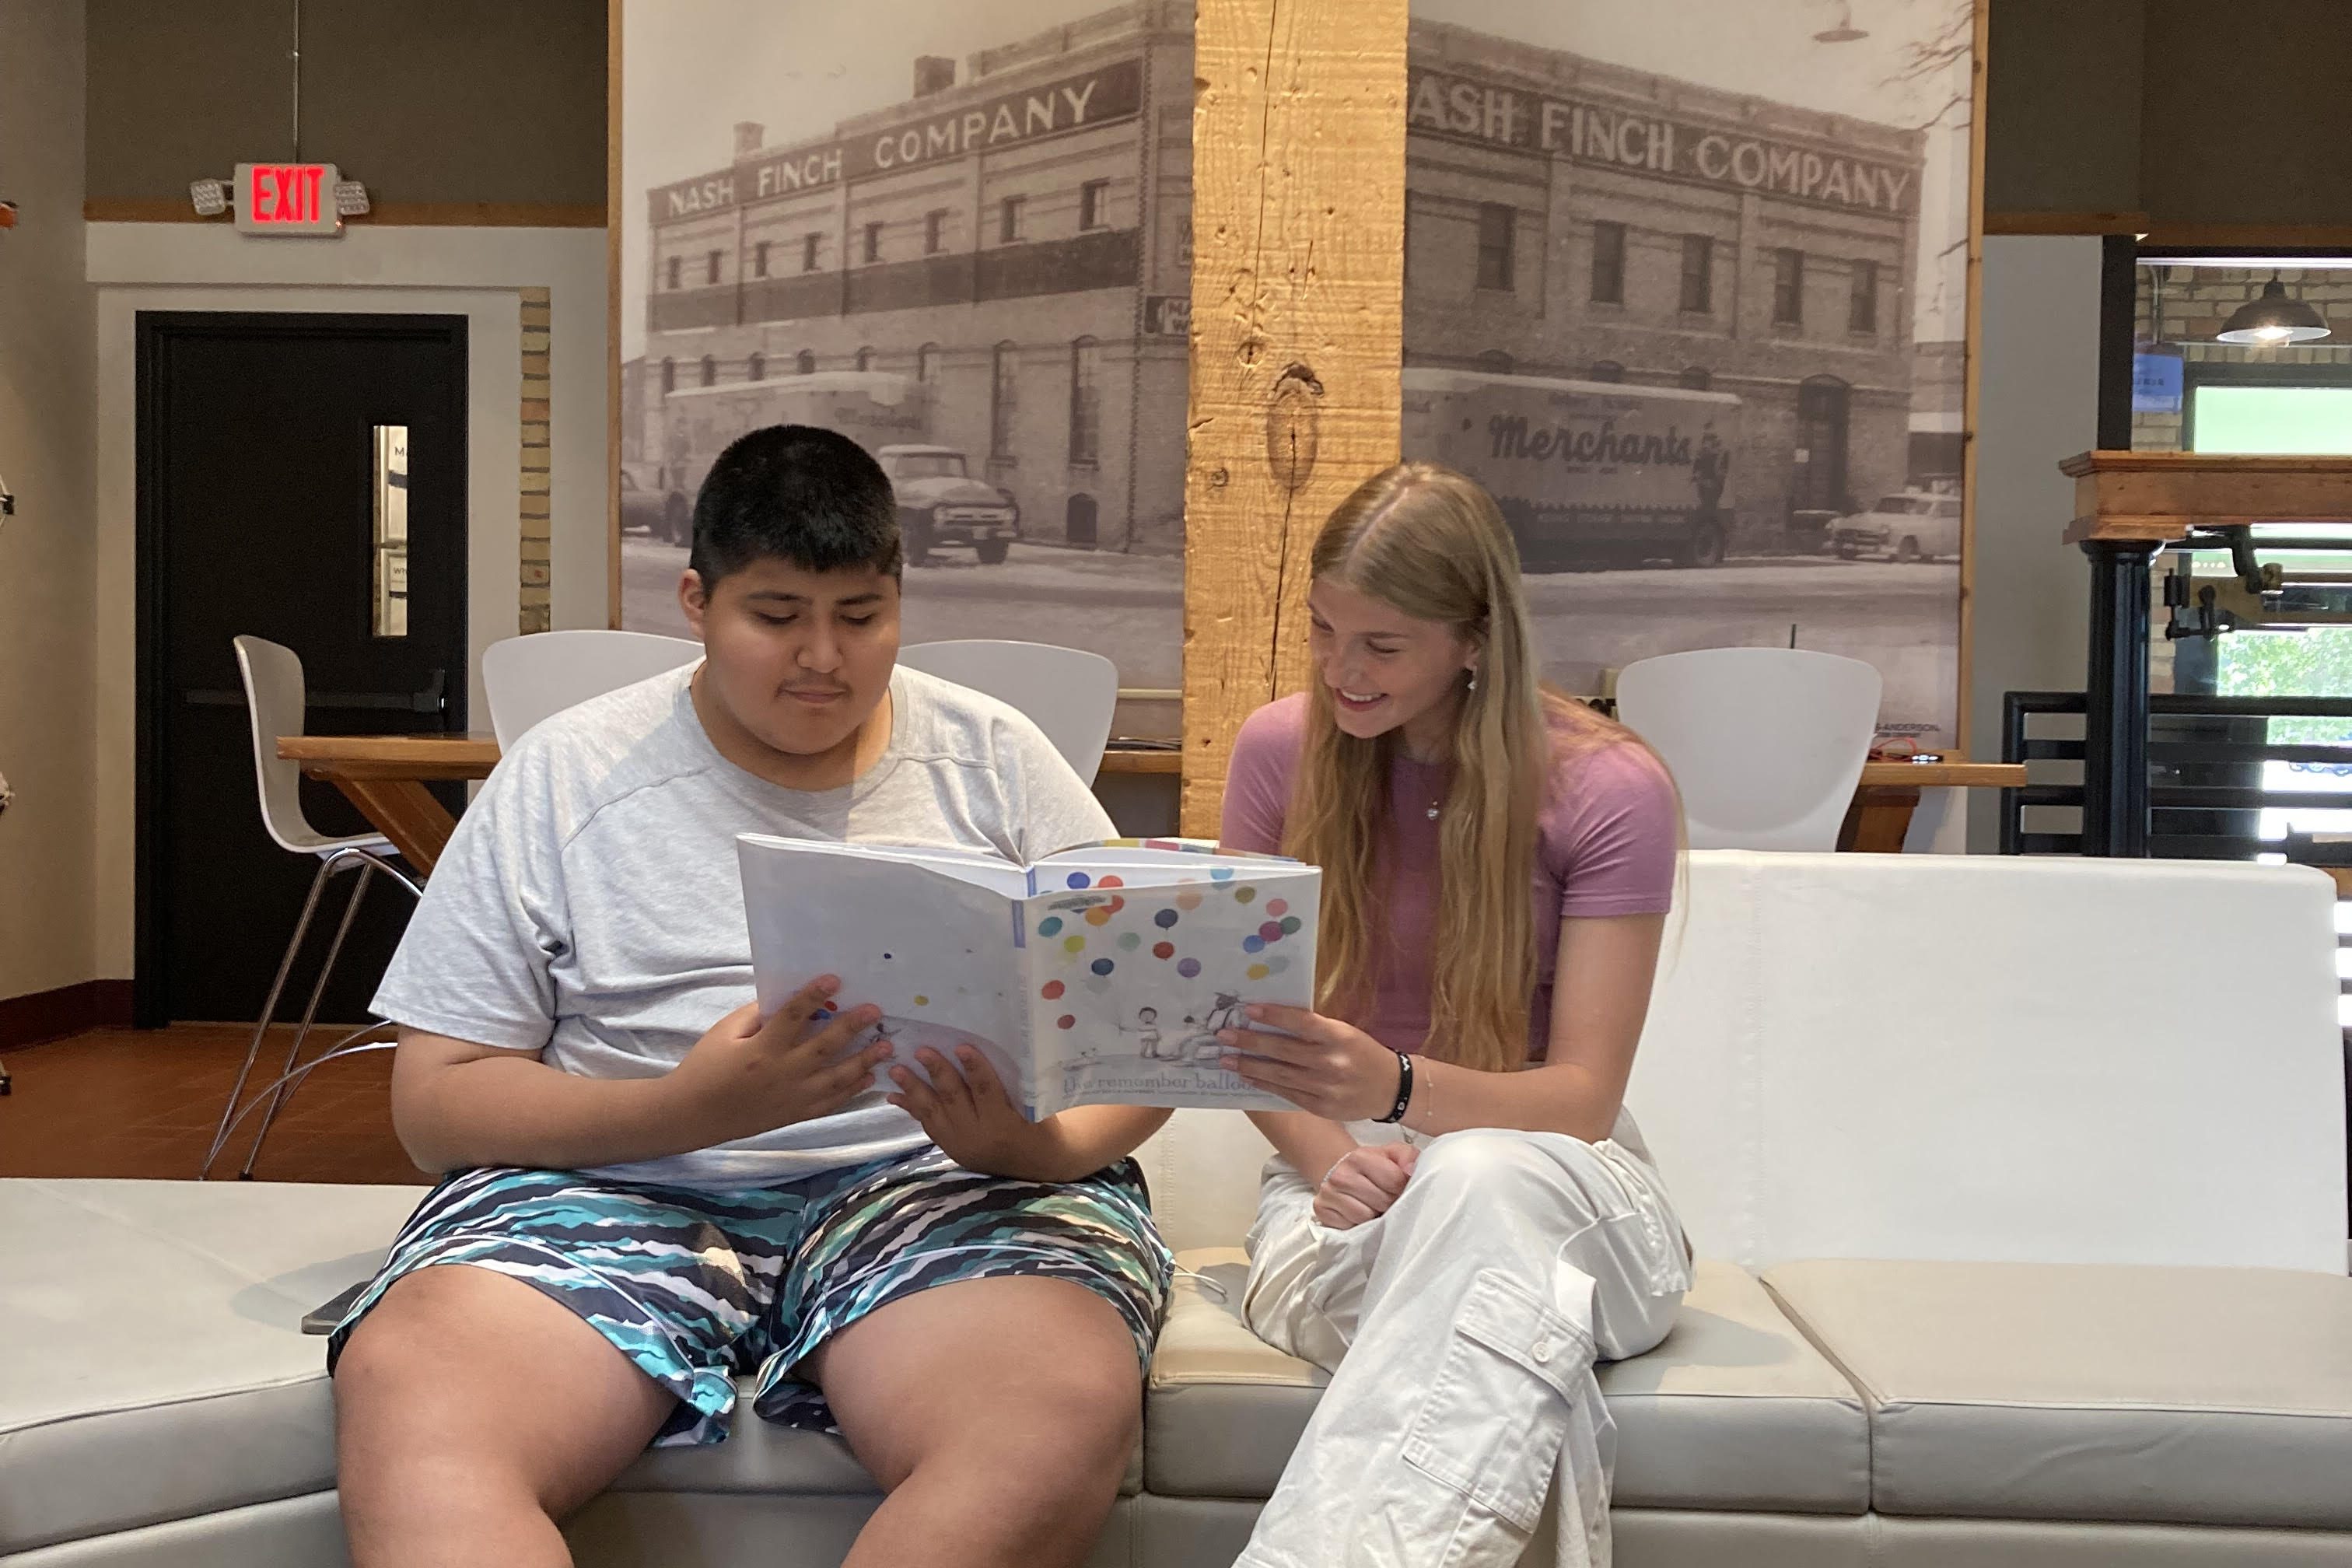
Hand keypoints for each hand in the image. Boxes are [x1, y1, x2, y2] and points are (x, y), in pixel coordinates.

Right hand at [663, 978, 891, 1145]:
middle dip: (851, 1027)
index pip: (792, 1017)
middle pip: (823, 1047)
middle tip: (875, 1011)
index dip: (814, 996)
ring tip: (885, 1045)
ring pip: (835, 1079)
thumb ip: (756, 1015)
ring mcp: (791, 1097)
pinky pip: (830, 1103)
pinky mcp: (795, 1115)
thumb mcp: (724, 1033)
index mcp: (761, 1049)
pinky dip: (852, 1091)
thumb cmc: (706, 1067)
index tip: (835, 979)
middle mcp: (781, 1073)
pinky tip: (869, 1077)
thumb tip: (789, 999)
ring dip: (863, 1061)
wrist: (693, 1115)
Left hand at [888, 1045, 1063, 1181]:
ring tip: (896, 1070)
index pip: (987, 1091)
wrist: (1030, 1165)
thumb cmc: (1036, 1125)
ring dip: (913, 1089)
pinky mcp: (947, 1147)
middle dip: (937, 1073)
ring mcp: (958, 1143)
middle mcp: (977, 1136)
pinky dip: (911, 1108)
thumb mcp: (1033, 1107)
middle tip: (921, 1050)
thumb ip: (1013, 1085)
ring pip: (933, 1112)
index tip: (962, 1047)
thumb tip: (987, 1048)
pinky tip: (894, 1095)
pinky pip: (927, 1124)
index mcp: (1003, 1124)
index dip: (975, 1068)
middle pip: (954, 1099)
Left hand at [1218, 1004, 1403, 1121]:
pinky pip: (1286, 1094)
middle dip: (1250, 1042)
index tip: (1247, 1010)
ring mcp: (1325, 1088)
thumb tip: (1272, 1021)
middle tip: (1223, 1036)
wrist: (1391, 1088)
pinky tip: (1247, 1077)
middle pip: (1283, 1050)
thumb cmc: (1362, 1053)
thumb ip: (1314, 1029)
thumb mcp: (1344, 1032)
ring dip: (1250, 1066)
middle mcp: (1331, 1062)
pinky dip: (1264, 1085)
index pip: (1301, 1022)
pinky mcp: (1321, 1107)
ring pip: (1280, 1075)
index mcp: (1338, 1037)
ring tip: (1226, 1059)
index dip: (1273, 1016)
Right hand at [1313, 1143, 1417, 1229]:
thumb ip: (1408, 1157)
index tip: (1398, 1188)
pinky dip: (1356, 1224)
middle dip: (1388, 1203)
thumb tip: (1410, 1171)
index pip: (1393, 1181)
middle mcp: (1339, 1175)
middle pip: (1380, 1202)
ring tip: (1373, 1207)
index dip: (1401, 1188)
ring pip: (1364, 1217)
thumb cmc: (1374, 1166)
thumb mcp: (1393, 1154)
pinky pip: (1348, 1227)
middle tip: (1387, 1199)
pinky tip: (1358, 1213)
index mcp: (1359, 1157)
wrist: (1344, 1173)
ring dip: (1373, 1216)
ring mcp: (1327, 1194)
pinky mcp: (1321, 1210)